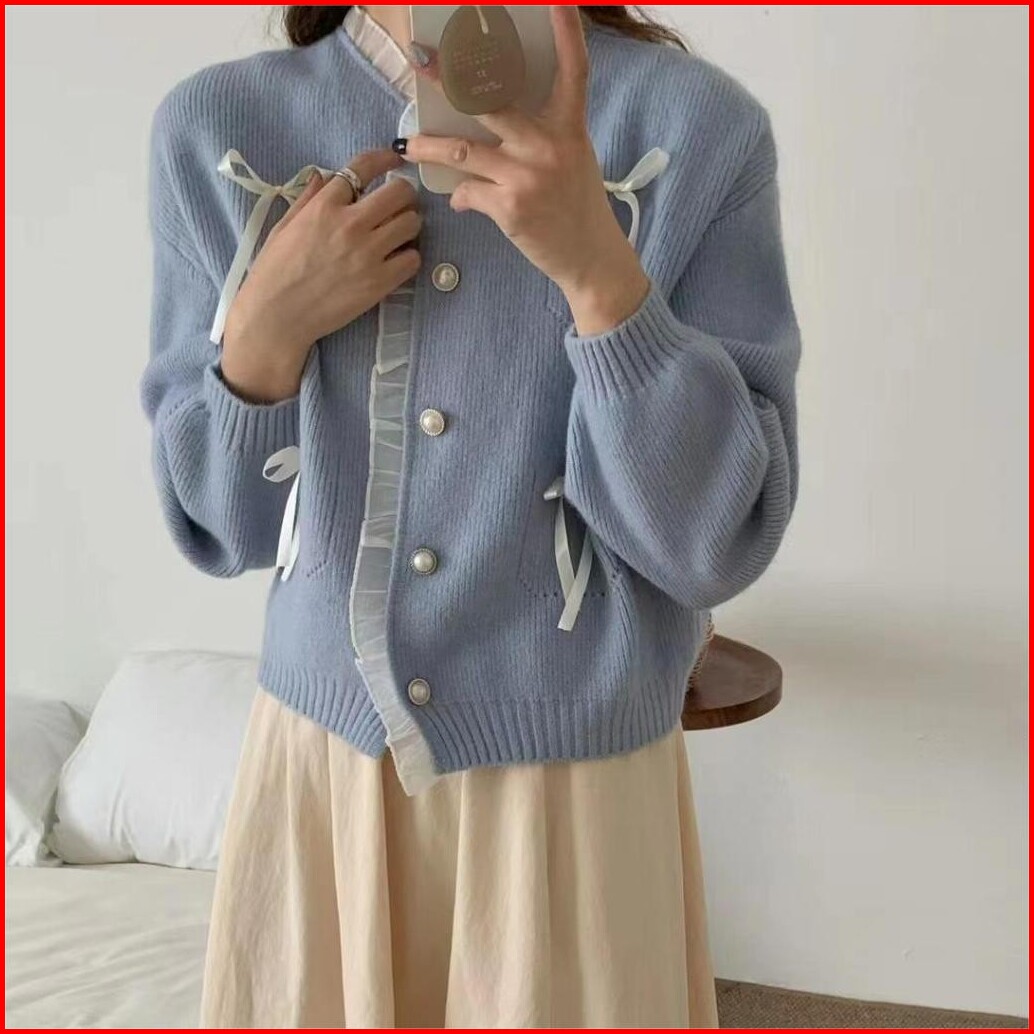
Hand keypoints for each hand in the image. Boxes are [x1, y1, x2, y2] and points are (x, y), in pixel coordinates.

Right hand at [221, 149, 420, 402]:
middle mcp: (350, 224)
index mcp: (324, 206)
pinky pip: (413, 259)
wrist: (277, 316)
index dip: (384, 158)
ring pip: (412, 224)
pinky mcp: (379, 282)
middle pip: (400, 193)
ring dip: (408, 225)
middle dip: (403, 195)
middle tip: (398, 206)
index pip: (363, 167)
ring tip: (397, 235)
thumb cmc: (274, 272)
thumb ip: (308, 199)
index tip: (394, 160)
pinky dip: (409, 257)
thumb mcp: (284, 226)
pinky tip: (396, 261)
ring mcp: (368, 254)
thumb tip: (327, 177)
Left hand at [401, 6, 649, 335]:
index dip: (566, 28)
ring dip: (429, 147)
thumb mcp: (571, 160)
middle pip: (491, 100)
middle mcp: (550, 145)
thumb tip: (487, 127)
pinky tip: (463, 199)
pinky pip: (467, 191)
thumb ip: (537, 136)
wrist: (591, 259)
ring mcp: (529, 176)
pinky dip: (460, 196)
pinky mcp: (511, 207)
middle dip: (449, 78)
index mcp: (570, 127)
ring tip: (409, 146)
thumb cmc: (577, 208)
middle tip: (420, 60)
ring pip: (461, 150)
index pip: (574, 68)